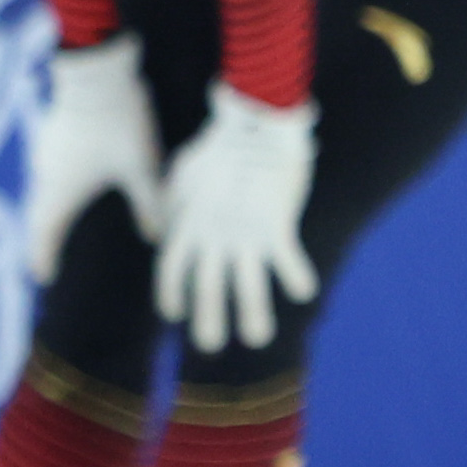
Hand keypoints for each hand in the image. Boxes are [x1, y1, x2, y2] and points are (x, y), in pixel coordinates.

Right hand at [27, 34, 163, 279]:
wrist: (95, 66)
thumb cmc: (118, 121)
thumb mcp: (141, 168)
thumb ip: (148, 204)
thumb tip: (156, 238)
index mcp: (62, 192)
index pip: (45, 235)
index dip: (44, 258)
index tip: (43, 278)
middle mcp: (46, 174)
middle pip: (40, 214)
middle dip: (45, 236)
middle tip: (47, 255)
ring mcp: (46, 149)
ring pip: (45, 188)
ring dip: (51, 207)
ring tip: (60, 221)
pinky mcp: (54, 129)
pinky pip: (52, 167)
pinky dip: (60, 183)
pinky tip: (73, 181)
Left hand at [154, 81, 317, 352]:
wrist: (252, 121)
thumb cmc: (219, 145)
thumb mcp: (181, 172)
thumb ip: (170, 204)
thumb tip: (161, 231)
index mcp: (188, 221)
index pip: (171, 267)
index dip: (170, 294)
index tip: (174, 314)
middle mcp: (213, 234)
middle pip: (205, 287)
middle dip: (206, 319)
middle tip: (209, 344)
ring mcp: (245, 232)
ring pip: (247, 286)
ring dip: (252, 315)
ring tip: (257, 339)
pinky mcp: (276, 225)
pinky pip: (289, 261)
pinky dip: (297, 278)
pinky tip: (305, 292)